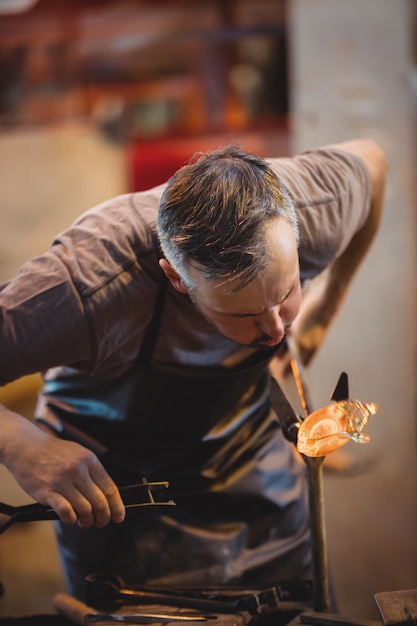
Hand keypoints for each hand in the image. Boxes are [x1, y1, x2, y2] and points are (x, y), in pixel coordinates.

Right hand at [0, 406, 124, 527]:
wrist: (26, 446)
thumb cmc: (53, 452)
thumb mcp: (78, 453)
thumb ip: (92, 472)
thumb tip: (107, 495)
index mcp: (89, 460)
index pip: (110, 488)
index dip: (117, 506)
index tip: (119, 516)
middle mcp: (78, 470)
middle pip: (100, 502)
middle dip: (103, 517)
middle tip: (101, 522)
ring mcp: (62, 481)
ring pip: (84, 509)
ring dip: (87, 521)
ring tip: (84, 522)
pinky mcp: (46, 491)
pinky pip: (65, 511)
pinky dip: (71, 519)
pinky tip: (70, 519)